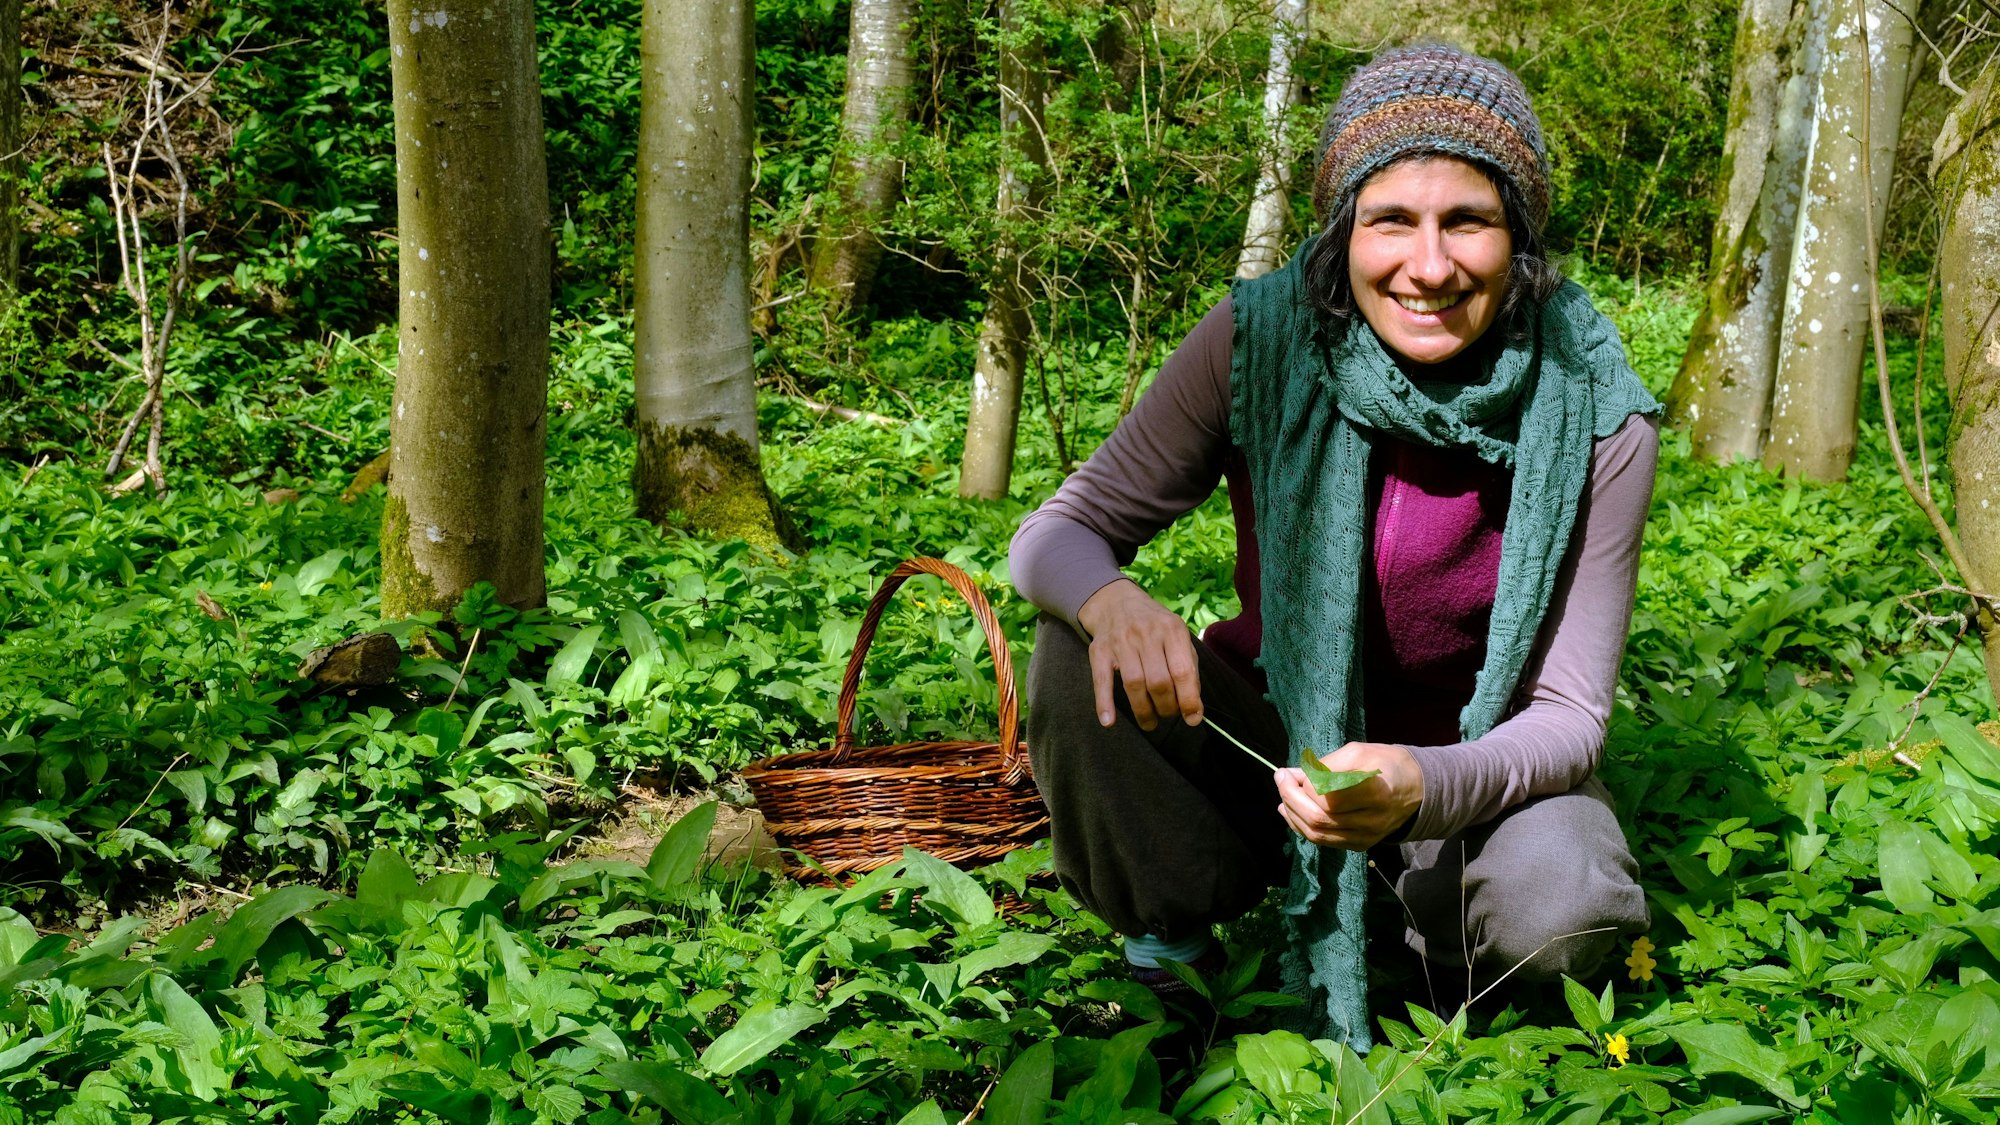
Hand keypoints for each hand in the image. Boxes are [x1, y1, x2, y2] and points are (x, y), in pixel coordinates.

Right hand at [1075, 578, 1200, 730]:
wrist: (1116, 602)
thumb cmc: (1154, 625)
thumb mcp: (1177, 636)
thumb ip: (1188, 668)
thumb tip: (1194, 708)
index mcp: (1172, 629)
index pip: (1182, 671)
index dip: (1189, 700)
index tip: (1192, 719)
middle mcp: (1146, 634)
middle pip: (1158, 681)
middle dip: (1166, 707)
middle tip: (1168, 715)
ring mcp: (1121, 642)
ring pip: (1134, 684)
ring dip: (1143, 711)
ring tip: (1150, 723)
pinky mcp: (1099, 651)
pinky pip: (1101, 680)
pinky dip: (1104, 703)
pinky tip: (1109, 721)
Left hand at [1276, 741, 1423, 849]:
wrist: (1416, 789)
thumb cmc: (1385, 764)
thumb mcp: (1358, 752)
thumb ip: (1324, 765)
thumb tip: (1292, 776)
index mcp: (1375, 792)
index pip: (1326, 796)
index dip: (1302, 784)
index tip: (1289, 770)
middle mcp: (1372, 821)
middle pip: (1318, 818)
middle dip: (1290, 798)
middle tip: (1280, 779)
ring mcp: (1367, 837)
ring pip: (1317, 834)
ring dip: (1292, 815)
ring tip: (1283, 796)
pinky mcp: (1361, 846)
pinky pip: (1324, 842)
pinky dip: (1303, 827)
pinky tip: (1292, 812)